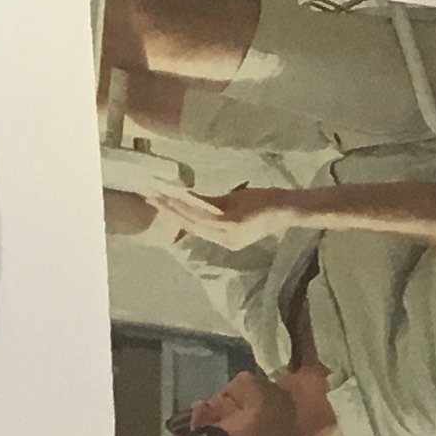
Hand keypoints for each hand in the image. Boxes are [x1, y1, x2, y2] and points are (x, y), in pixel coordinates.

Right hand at [142, 183, 284, 251]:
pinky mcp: (231, 225)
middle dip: (167, 210)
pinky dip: (188, 205)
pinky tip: (177, 195)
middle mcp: (224, 241)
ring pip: (193, 220)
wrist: (287, 208)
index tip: (157, 201)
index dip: (174, 215)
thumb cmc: (264, 204)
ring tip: (157, 194)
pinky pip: (204, 215)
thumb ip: (214, 205)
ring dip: (173, 207)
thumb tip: (192, 197)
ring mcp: (227, 234)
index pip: (194, 227)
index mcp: (224, 239)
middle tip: (148, 196)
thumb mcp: (235, 205)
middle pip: (189, 224)